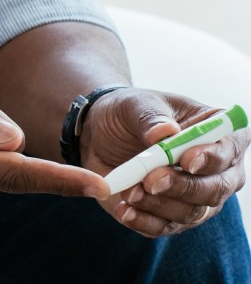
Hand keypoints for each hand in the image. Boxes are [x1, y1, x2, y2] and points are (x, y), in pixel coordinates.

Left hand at [81, 88, 248, 237]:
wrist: (99, 133)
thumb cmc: (129, 113)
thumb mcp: (135, 104)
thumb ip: (150, 117)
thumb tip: (165, 132)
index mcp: (218, 133)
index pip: (231, 148)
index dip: (214, 157)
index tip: (187, 160)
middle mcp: (217, 170)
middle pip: (218, 188)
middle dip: (184, 186)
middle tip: (151, 180)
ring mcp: (198, 196)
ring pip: (193, 211)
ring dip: (160, 204)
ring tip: (129, 192)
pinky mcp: (172, 216)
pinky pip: (166, 227)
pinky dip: (145, 221)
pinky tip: (125, 211)